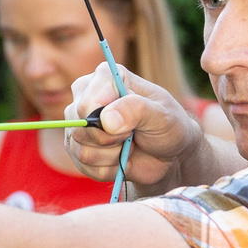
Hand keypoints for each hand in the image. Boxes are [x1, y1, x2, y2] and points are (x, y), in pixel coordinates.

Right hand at [65, 67, 203, 190]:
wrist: (169, 153)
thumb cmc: (167, 126)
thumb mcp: (161, 115)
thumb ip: (135, 109)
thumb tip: (106, 120)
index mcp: (105, 77)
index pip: (87, 105)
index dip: (108, 123)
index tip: (132, 126)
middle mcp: (86, 96)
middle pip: (80, 128)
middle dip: (111, 141)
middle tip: (132, 135)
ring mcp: (79, 123)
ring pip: (80, 150)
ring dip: (111, 156)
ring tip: (128, 146)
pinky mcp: (78, 148)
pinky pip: (83, 166)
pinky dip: (108, 169)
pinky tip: (121, 158)